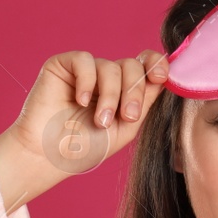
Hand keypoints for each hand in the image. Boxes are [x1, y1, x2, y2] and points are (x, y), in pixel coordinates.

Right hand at [0, 49, 170, 182]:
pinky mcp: (63, 65)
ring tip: (100, 121)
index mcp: (124, 90)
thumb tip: (165, 75)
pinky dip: (87, 81)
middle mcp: (106, 77)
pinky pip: (84, 60)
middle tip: (127, 116)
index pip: (146, 66)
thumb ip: (145, 101)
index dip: (156, 64)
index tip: (160, 77)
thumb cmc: (87, 147)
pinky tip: (80, 101)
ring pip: (110, 66)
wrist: (52, 156)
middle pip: (132, 65)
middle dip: (133, 90)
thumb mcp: (126, 126)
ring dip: (110, 95)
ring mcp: (85, 71)